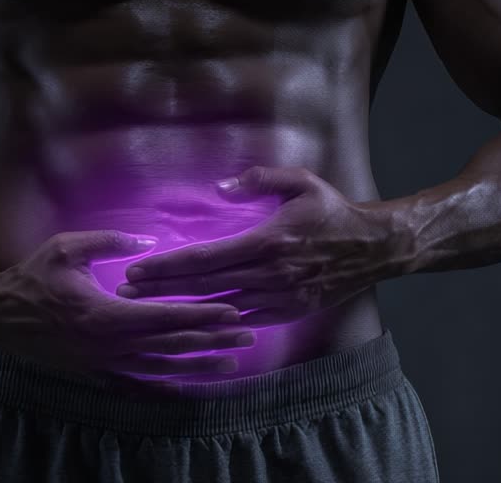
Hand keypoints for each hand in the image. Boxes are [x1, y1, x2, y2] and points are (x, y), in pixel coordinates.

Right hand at [0, 229, 257, 383]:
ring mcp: (104, 364)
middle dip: (213, 340)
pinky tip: (187, 387)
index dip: (203, 316)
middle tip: (248, 335)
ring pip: (161, 369)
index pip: (167, 317)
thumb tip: (148, 240)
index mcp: (108, 313)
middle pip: (173, 346)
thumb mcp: (68, 248)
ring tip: (231, 362)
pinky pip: (137, 385)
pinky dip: (166, 386)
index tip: (234, 311)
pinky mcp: (96, 374)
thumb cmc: (32, 276)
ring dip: (198, 366)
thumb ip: (110, 242)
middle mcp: (111, 345)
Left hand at [117, 166, 409, 326]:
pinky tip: (193, 322)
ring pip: (221, 307)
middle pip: (204, 286)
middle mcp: (270, 274)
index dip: (168, 265)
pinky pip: (246, 320)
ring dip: (183, 308)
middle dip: (162, 289)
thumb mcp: (300, 181)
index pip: (205, 257)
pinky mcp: (290, 312)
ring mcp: (280, 297)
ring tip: (148, 308)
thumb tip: (221, 187)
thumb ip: (260, 179)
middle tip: (127, 291)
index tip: (138, 268)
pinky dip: (218, 322)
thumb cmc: (332, 210)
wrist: (373, 247)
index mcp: (266, 241)